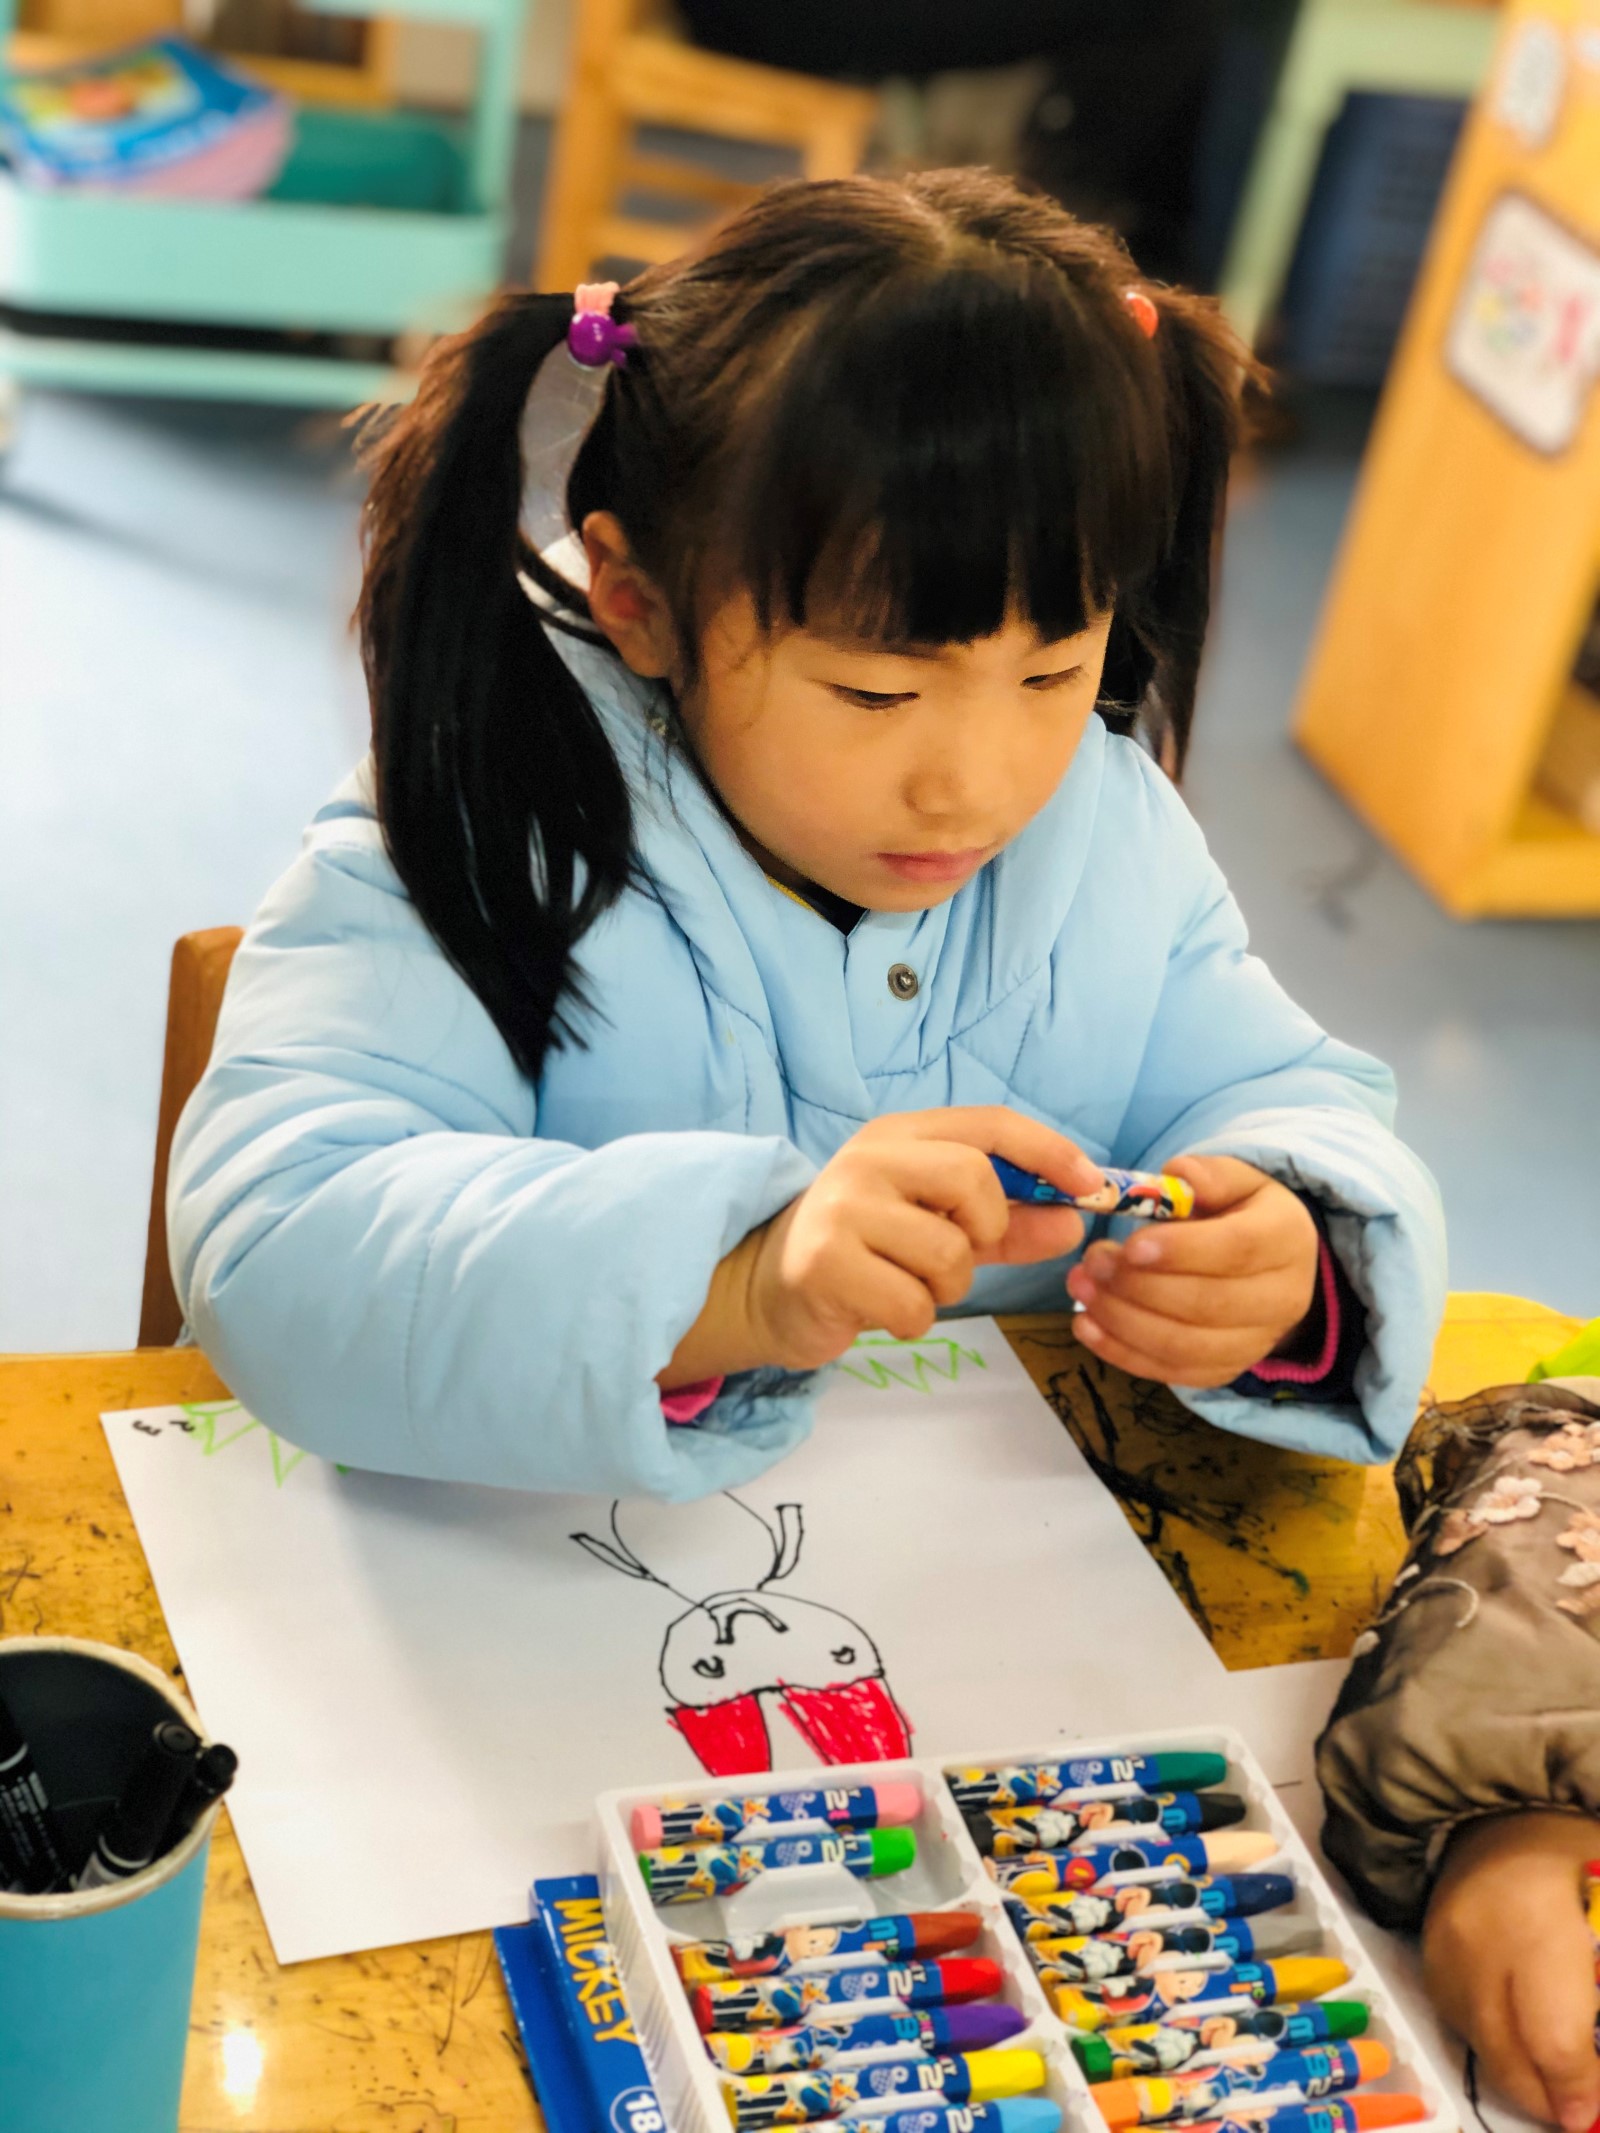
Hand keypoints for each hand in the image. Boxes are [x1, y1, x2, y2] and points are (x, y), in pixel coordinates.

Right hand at [745, 1108, 1102, 1370]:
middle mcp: (869, 1159)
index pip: (989, 1124)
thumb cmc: (864, 1252)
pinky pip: (914, 1304)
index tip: (1091, 1185)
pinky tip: (878, 1307)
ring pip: (949, 1254)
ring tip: (905, 1282)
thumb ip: (1007, 1224)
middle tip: (954, 1252)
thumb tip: (1074, 1222)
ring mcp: (843, 1208)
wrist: (769, 1289)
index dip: (1048, 1150)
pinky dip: (912, 1318)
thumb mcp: (938, 1227)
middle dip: (983, 1231)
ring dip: (945, 1287)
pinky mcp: (826, 1263)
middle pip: (972, 1181)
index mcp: (899, 1136)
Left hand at [1065, 1154, 1318, 1388]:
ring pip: (1185, 1345)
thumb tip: (1178, 1175)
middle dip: (1139, 1286)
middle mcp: (1281, 1299)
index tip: (1130, 1245)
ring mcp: (1255, 1343)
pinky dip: (1122, 1353)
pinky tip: (1086, 1326)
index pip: (1237, 1249)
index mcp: (1286, 1239)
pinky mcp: (1224, 1370)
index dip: (1181, 1251)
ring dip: (1122, 1320)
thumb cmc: (1242, 1214)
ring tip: (1080, 1288)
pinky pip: (1171, 1372)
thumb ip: (1210, 1175)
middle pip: (1207, 1304)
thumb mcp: (1236, 1180)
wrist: (1269, 1269)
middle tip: (1091, 1262)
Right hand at [1423, 1811, 1599, 2129]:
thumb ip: (1597, 1980)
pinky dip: (1492, 2043)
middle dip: (1547, 2097)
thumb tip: (1594, 2053)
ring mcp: (1442, 1951)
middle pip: (1508, 2055)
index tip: (1593, 2111)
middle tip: (1577, 2111)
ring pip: (1479, 2047)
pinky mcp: (1424, 1955)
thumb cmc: (1571, 1856)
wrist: (1496, 1811)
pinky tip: (1518, 2039)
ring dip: (1518, 2076)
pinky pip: (1458, 2024)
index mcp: (1536, 1923)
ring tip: (1552, 2079)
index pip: (1554, 2037)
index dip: (1577, 2087)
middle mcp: (1476, 1944)